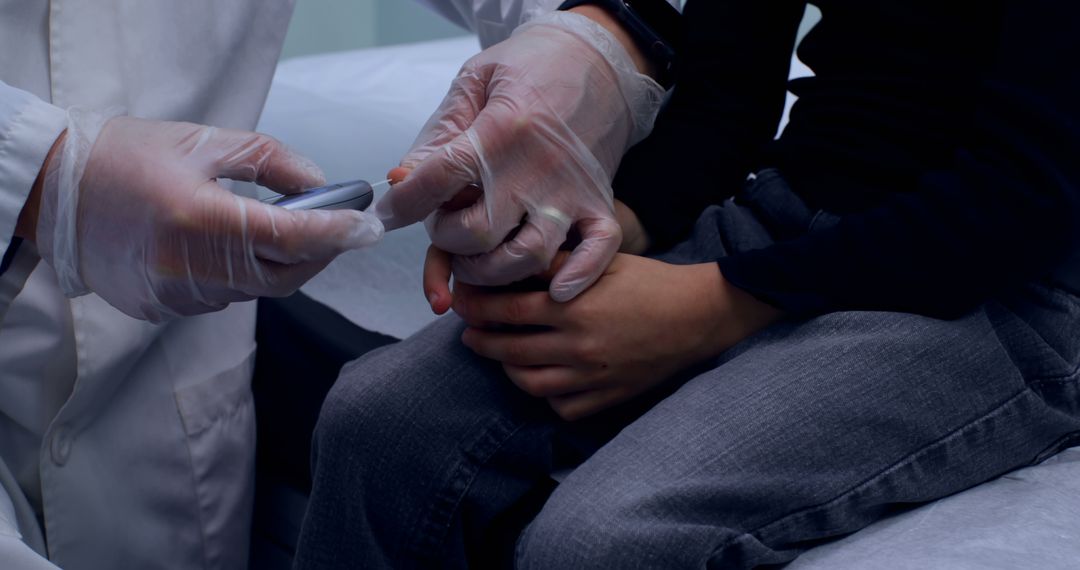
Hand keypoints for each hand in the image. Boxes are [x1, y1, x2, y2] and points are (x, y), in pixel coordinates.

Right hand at [35, 111, 382, 321]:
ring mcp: (175, 295)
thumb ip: (270, 160)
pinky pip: (223, 298)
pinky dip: (243, 276)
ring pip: (256, 290)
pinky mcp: (163, 309)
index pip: (292, 239)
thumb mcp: (202, 141)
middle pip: (285, 276)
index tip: (369, 227)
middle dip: (321, 254)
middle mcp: (189, 268)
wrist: (54, 195)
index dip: (338, 235)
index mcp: (199, 220)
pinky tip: (236, 249)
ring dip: (280, 264)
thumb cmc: (123, 157)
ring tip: (287, 231)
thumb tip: (320, 182)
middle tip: (343, 230)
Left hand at [375, 10, 664, 301]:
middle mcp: (537, 167)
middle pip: (479, 233)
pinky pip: (596, 251)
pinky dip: (577, 276)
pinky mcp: (599, 203)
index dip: (404, 204)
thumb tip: (400, 180)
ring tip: (477, 257)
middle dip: (448, 241)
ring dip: (491, 270)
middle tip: (445, 226)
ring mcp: (572, 191)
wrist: (597, 59)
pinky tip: (554, 289)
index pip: (440, 179)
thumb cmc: (530, 68)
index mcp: (503, 130)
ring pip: (526, 257)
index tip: (387, 215)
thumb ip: (438, 135)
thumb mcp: (475, 82)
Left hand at [450, 253, 784, 419]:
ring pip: (530, 384)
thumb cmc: (648, 282)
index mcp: (573, 309)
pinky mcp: (608, 396)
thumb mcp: (602, 263)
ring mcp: (592, 377)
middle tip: (468, 332)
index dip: (477, 307)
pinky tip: (542, 380)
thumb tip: (513, 262)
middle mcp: (577, 346)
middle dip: (480, 340)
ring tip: (500, 356)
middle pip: (510, 350)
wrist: (696, 315)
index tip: (462, 301)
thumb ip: (558, 266)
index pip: (507, 311)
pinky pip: (562, 407)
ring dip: (507, 369)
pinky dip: (546, 396)